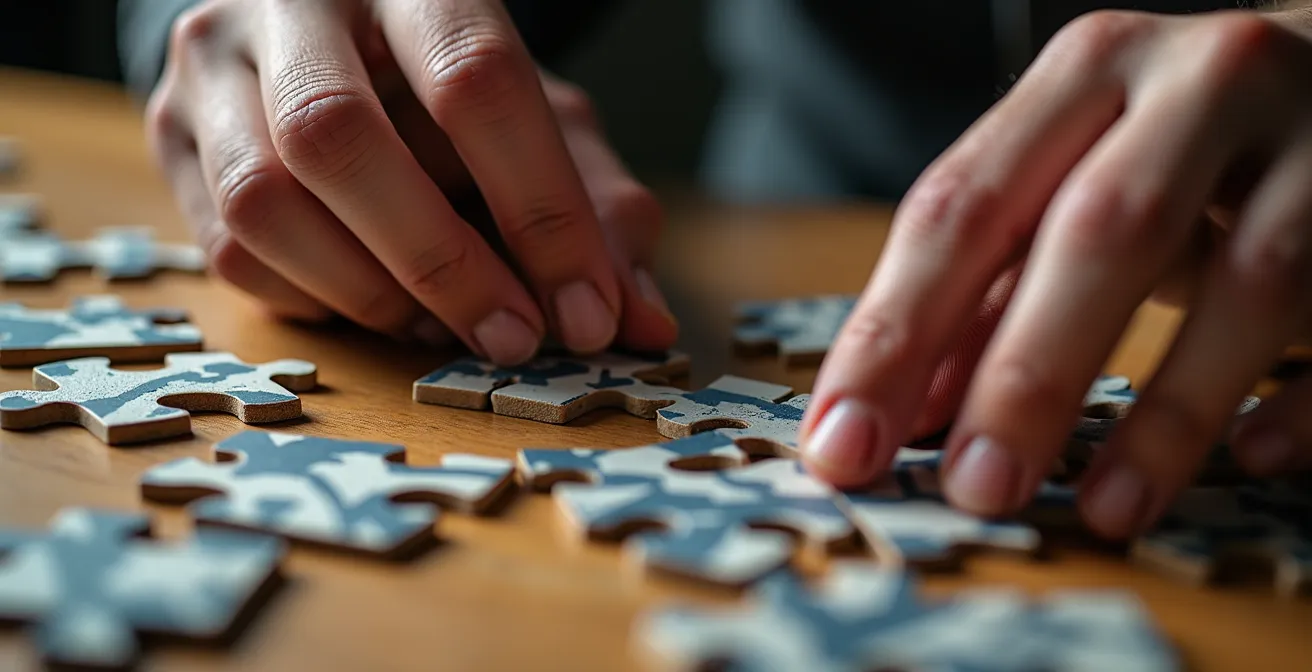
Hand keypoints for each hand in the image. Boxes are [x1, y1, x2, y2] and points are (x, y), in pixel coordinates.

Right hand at [145, 0, 676, 363]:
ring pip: (263, 199)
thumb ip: (598, 207)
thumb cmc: (454, 86)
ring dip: (370, 292)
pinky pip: (229, 249)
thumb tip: (639, 318)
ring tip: (441, 324)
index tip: (587, 312)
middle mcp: (294, 5)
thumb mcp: (543, 123)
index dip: (540, 210)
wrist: (327, 36)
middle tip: (514, 339)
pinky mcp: (170, 134)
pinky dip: (317, 299)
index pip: (474, 79)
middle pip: (338, 136)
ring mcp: (214, 67)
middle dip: (441, 262)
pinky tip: (376, 301)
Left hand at [798, 9, 1311, 538]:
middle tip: (974, 488)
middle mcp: (1198, 81)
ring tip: (1105, 508)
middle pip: (1099, 231)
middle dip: (1027, 373)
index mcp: (1083, 75)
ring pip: (1249, 276)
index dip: (894, 333)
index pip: (961, 207)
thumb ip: (987, 289)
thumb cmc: (1180, 140)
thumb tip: (898, 411)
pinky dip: (1305, 392)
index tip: (843, 444)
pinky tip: (1255, 455)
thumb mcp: (1071, 183)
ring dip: (1170, 411)